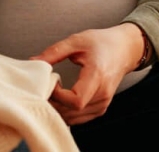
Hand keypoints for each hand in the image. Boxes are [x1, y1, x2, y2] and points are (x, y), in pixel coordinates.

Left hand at [32, 23, 147, 125]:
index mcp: (97, 75)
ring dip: (58, 110)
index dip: (58, 96)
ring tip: (50, 93)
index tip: (51, 82)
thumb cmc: (103, 43)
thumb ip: (54, 52)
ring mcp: (103, 103)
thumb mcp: (76, 41)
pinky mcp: (101, 107)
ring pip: (75, 118)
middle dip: (53, 103)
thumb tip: (34, 62)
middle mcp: (103, 93)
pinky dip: (67, 113)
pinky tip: (60, 100)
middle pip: (73, 112)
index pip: (76, 100)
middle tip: (43, 89)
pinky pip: (81, 118)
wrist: (125, 49)